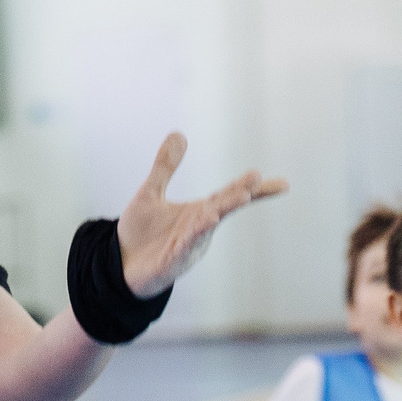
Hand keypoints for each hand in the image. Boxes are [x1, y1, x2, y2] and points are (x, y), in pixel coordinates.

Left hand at [118, 134, 288, 298]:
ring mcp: (188, 245)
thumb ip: (165, 166)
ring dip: (222, 210)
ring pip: (207, 226)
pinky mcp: (172, 260)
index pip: (230, 196)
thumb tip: (179, 134)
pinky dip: (195, 234)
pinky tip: (207, 221)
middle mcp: (199, 228)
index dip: (254, 189)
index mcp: (199, 212)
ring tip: (240, 196)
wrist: (120, 266)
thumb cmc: (140, 234)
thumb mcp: (150, 193)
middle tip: (256, 179)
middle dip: (239, 193)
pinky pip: (185, 246)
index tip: (282, 183)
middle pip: (223, 207)